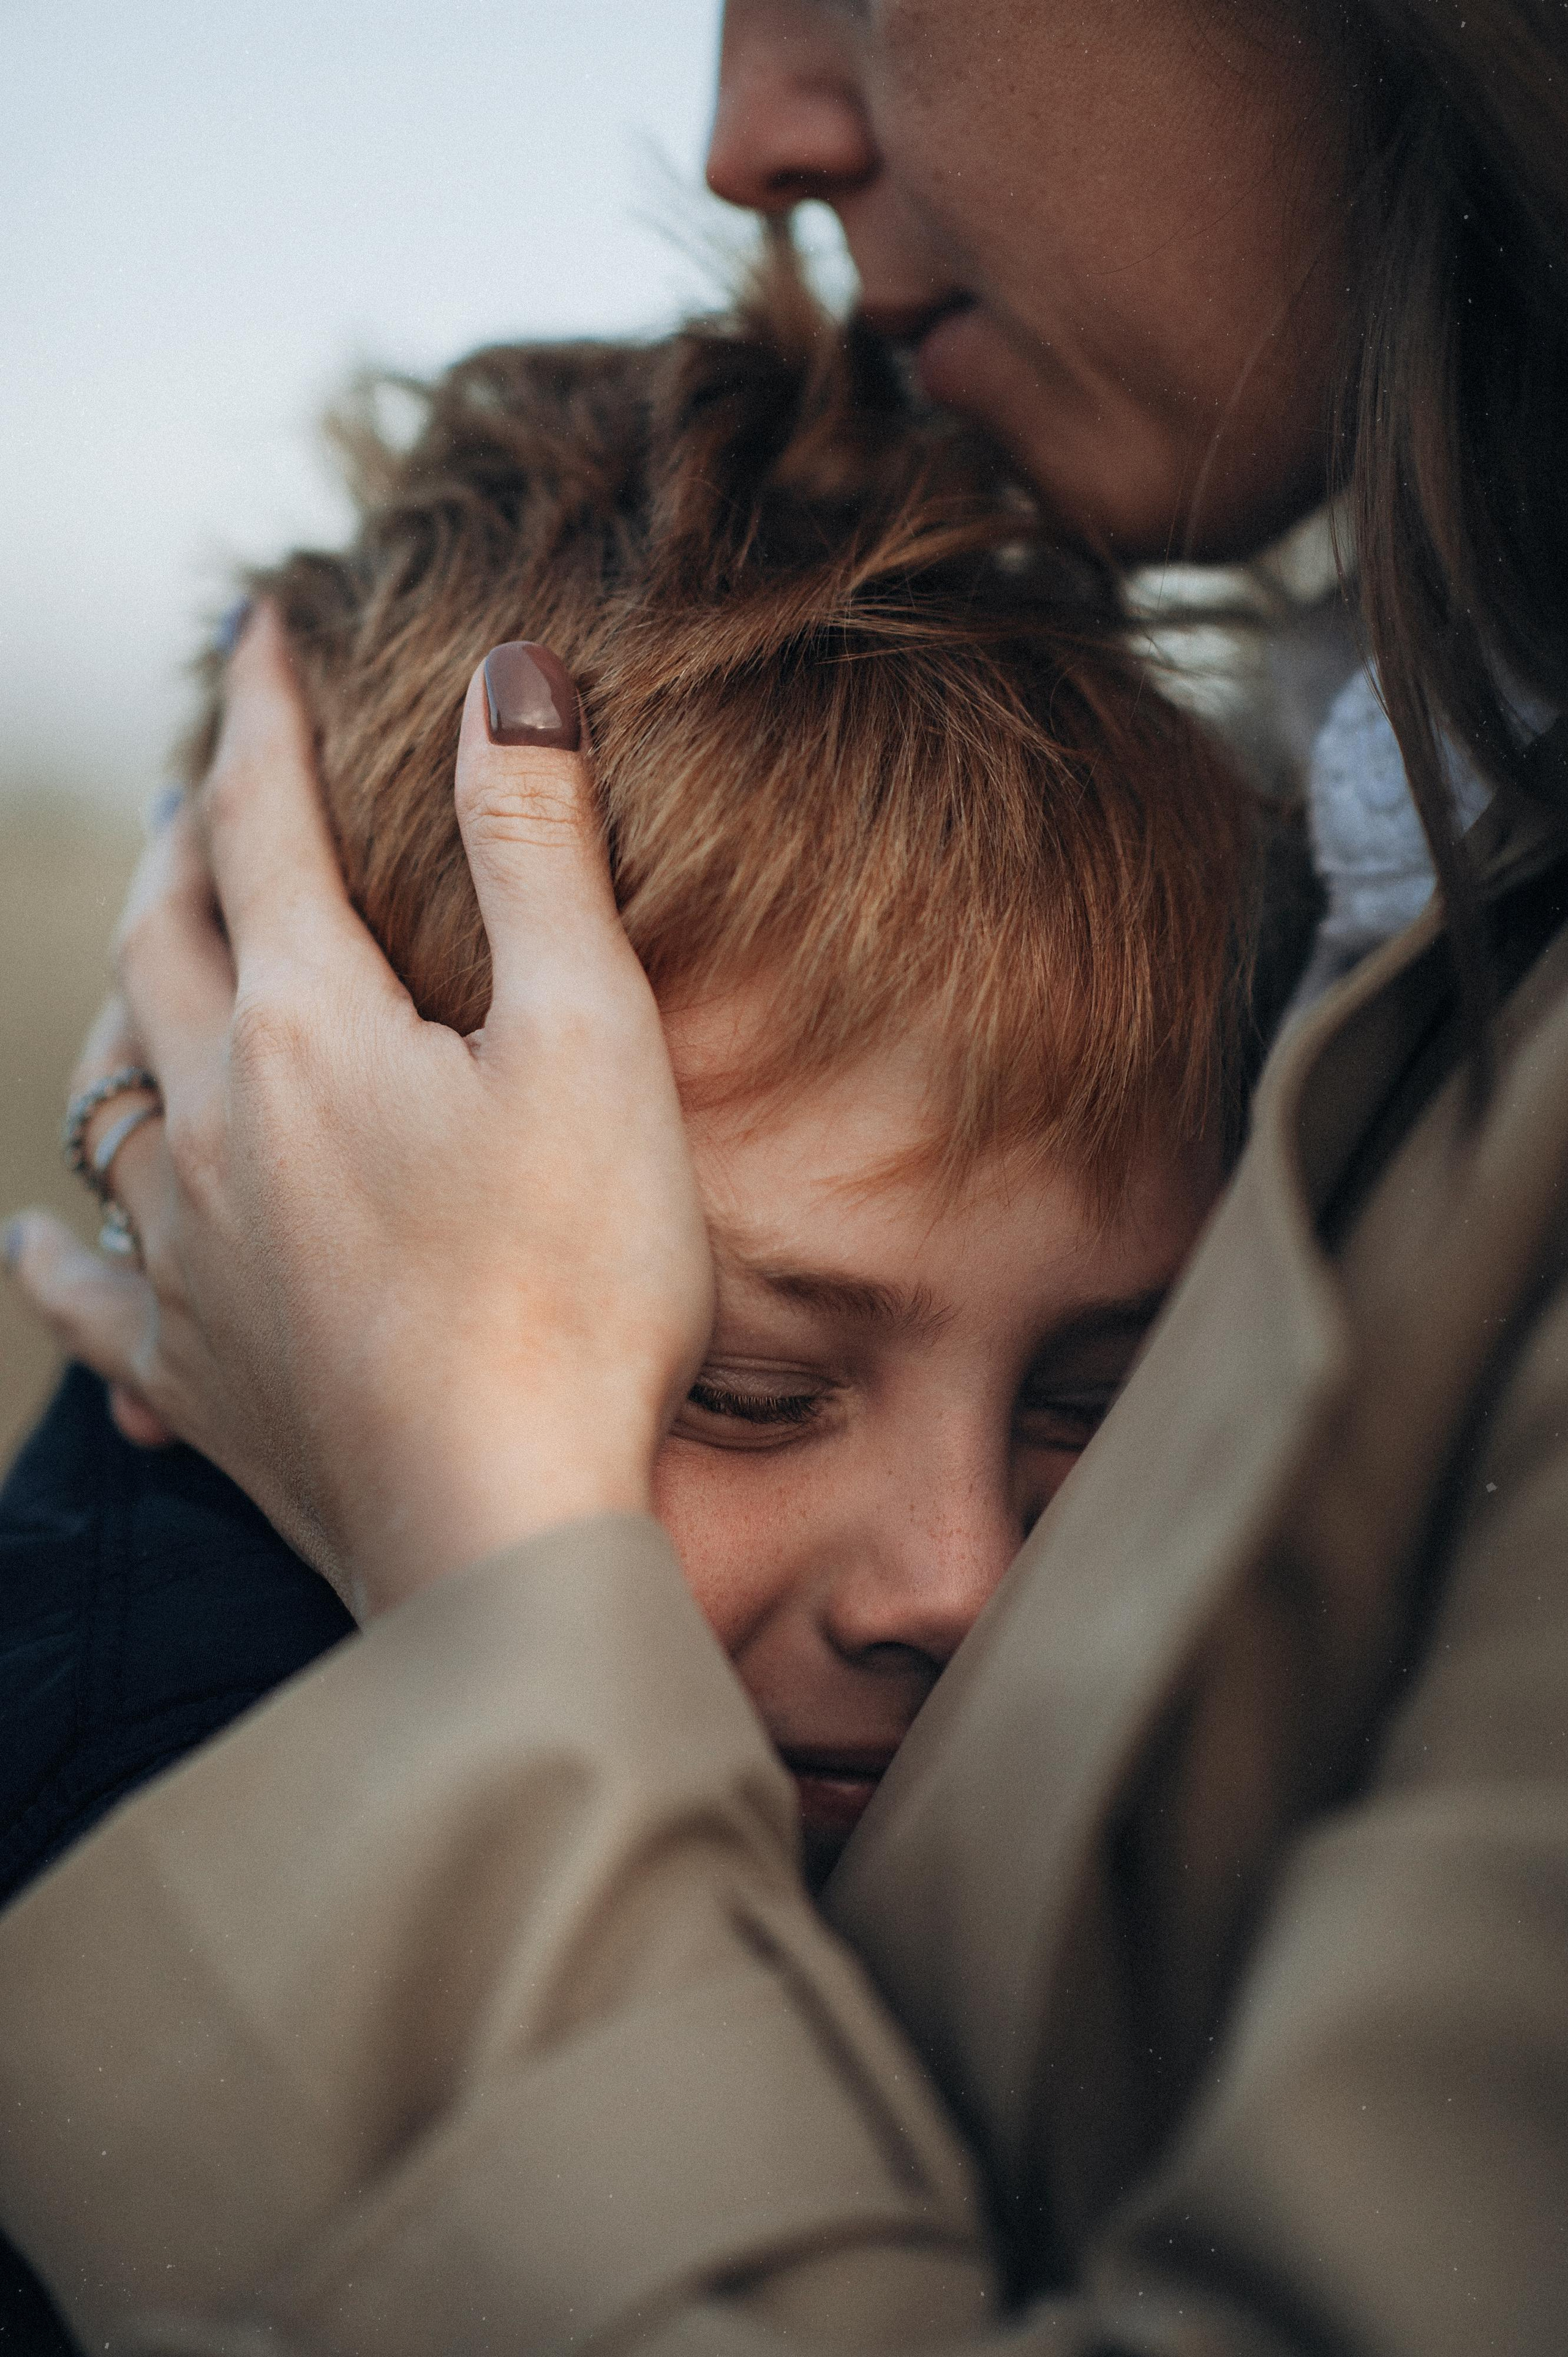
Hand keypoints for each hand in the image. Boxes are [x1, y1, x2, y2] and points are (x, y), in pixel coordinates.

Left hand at [4, 608, 714, 1617]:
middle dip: (188, 847)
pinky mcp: (195, 1367)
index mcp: (309, 1028)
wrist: (502, 1526)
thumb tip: (505, 675)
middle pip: (161, 943)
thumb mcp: (592, 1041)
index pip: (265, 828)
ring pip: (109, 1094)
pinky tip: (29, 1246)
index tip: (260, 627)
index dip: (263, 714)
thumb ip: (537, 852)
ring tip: (140, 964)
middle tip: (209, 794)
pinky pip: (88, 1290)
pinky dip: (55, 1252)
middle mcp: (215, 1124)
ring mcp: (188, 1252)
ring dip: (123, 1005)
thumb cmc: (577, 1282)